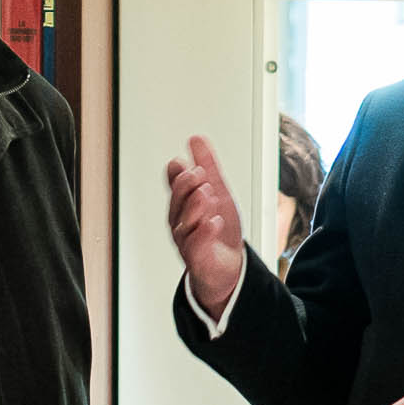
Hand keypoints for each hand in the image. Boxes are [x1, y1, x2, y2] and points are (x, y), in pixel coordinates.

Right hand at [164, 135, 246, 318]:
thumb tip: (196, 139)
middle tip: (198, 174)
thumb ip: (208, 166)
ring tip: (207, 195)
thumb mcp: (217, 191)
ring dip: (195, 208)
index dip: (176, 175)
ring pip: (184, 224)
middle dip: (185, 188)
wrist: (229, 265)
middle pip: (177, 203)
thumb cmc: (218, 228)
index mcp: (183, 205)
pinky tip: (214, 223)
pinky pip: (196, 247)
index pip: (174, 186)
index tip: (182, 162)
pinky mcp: (198, 259)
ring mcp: (187, 241)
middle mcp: (181, 222)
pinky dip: (204, 234)